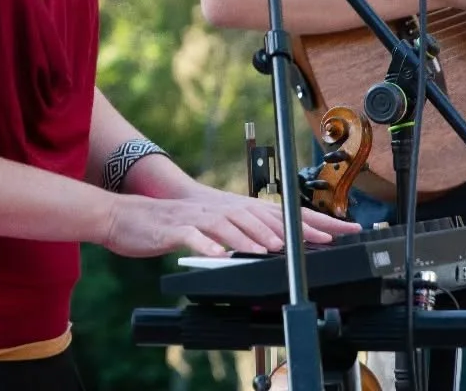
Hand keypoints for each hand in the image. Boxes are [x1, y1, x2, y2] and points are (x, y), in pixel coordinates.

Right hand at [102, 185, 359, 258]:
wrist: (125, 216)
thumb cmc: (167, 225)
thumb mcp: (207, 227)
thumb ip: (236, 232)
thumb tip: (270, 243)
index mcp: (228, 209)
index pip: (276, 213)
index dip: (309, 221)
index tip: (340, 230)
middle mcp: (216, 208)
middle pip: (260, 215)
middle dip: (292, 228)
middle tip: (322, 240)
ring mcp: (195, 217)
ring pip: (228, 224)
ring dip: (251, 236)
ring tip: (273, 249)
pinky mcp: (173, 228)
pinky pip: (192, 236)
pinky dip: (207, 246)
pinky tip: (219, 256)